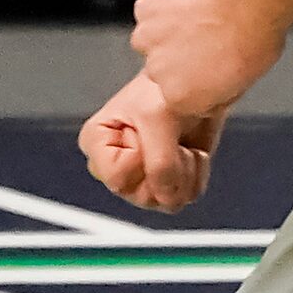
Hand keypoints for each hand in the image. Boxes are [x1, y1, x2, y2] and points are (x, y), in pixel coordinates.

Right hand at [79, 73, 225, 212]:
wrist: (191, 91)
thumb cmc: (161, 92)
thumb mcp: (157, 119)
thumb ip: (159, 162)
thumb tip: (166, 198)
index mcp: (96, 144)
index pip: (116, 178)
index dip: (139, 161)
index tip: (144, 135)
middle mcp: (114, 167)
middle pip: (141, 196)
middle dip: (165, 169)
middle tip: (166, 139)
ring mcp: (141, 179)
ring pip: (165, 201)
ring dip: (183, 172)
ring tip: (178, 144)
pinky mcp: (166, 183)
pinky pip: (186, 196)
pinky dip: (196, 174)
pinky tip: (190, 152)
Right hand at [129, 0, 292, 125]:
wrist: (249, 3)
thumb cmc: (254, 44)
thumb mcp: (241, 86)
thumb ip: (213, 95)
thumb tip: (208, 95)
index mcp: (181, 99)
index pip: (183, 99)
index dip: (201, 86)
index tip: (214, 74)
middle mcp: (157, 73)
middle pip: (165, 71)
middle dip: (181, 62)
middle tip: (209, 46)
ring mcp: (147, 39)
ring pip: (153, 42)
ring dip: (169, 37)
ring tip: (200, 26)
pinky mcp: (144, 10)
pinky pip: (150, 15)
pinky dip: (165, 12)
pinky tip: (190, 8)